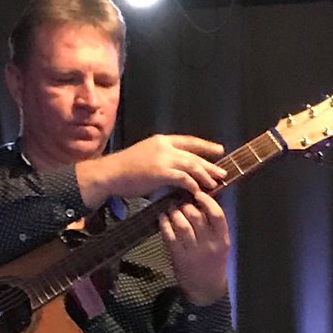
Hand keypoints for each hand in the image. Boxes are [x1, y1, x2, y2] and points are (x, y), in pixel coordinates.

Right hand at [78, 134, 226, 205]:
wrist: (110, 174)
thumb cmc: (125, 171)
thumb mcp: (146, 158)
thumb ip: (162, 162)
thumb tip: (176, 172)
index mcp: (161, 140)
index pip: (189, 141)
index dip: (206, 146)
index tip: (219, 150)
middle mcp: (164, 146)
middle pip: (193, 154)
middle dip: (210, 164)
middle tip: (222, 173)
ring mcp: (162, 158)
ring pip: (191, 165)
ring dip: (204, 176)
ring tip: (215, 184)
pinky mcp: (160, 171)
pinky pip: (183, 178)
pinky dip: (193, 185)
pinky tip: (198, 192)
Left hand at [159, 192, 229, 305]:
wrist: (206, 289)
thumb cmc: (213, 263)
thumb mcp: (221, 245)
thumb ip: (214, 226)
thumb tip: (204, 202)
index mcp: (222, 239)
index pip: (217, 215)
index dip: (207, 201)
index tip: (199, 194)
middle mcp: (209, 245)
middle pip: (197, 216)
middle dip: (186, 205)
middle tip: (180, 201)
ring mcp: (194, 252)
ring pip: (182, 224)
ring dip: (174, 212)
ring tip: (171, 208)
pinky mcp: (179, 257)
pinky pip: (170, 236)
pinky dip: (165, 224)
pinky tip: (162, 218)